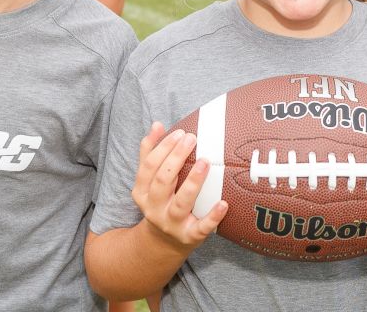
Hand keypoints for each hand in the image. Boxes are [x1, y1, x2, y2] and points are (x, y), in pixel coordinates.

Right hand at [131, 123, 227, 249]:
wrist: (163, 242)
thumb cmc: (161, 201)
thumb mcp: (149, 181)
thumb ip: (150, 153)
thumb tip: (157, 125)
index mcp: (142, 192)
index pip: (149, 166)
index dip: (163, 148)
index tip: (180, 133)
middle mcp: (154, 208)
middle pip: (163, 180)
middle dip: (176, 158)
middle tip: (192, 139)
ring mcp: (171, 224)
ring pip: (181, 203)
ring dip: (193, 182)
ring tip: (205, 162)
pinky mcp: (189, 237)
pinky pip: (202, 227)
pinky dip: (213, 216)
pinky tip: (223, 203)